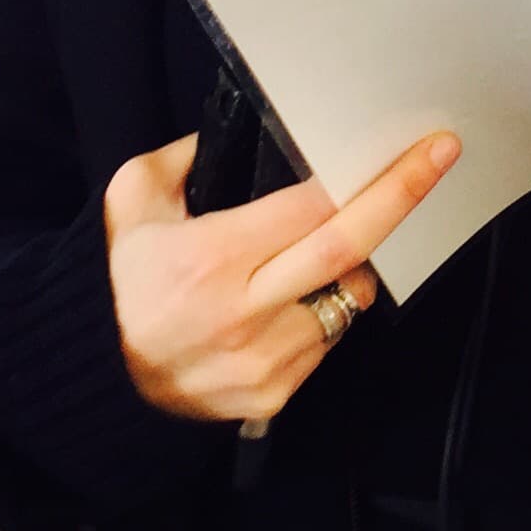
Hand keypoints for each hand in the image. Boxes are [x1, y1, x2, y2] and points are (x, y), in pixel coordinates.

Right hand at [104, 128, 460, 422]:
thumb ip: (183, 157)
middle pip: (347, 250)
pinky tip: (289, 300)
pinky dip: (323, 312)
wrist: (89, 379)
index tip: (417, 147)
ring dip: (351, 268)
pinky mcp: (270, 398)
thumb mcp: (129, 202)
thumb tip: (234, 131)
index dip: (370, 179)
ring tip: (319, 251)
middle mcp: (243, 314)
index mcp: (211, 259)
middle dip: (401, 197)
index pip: (312, 210)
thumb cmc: (115, 282)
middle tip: (441, 157)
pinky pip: (325, 341)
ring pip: (345, 300)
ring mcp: (261, 363)